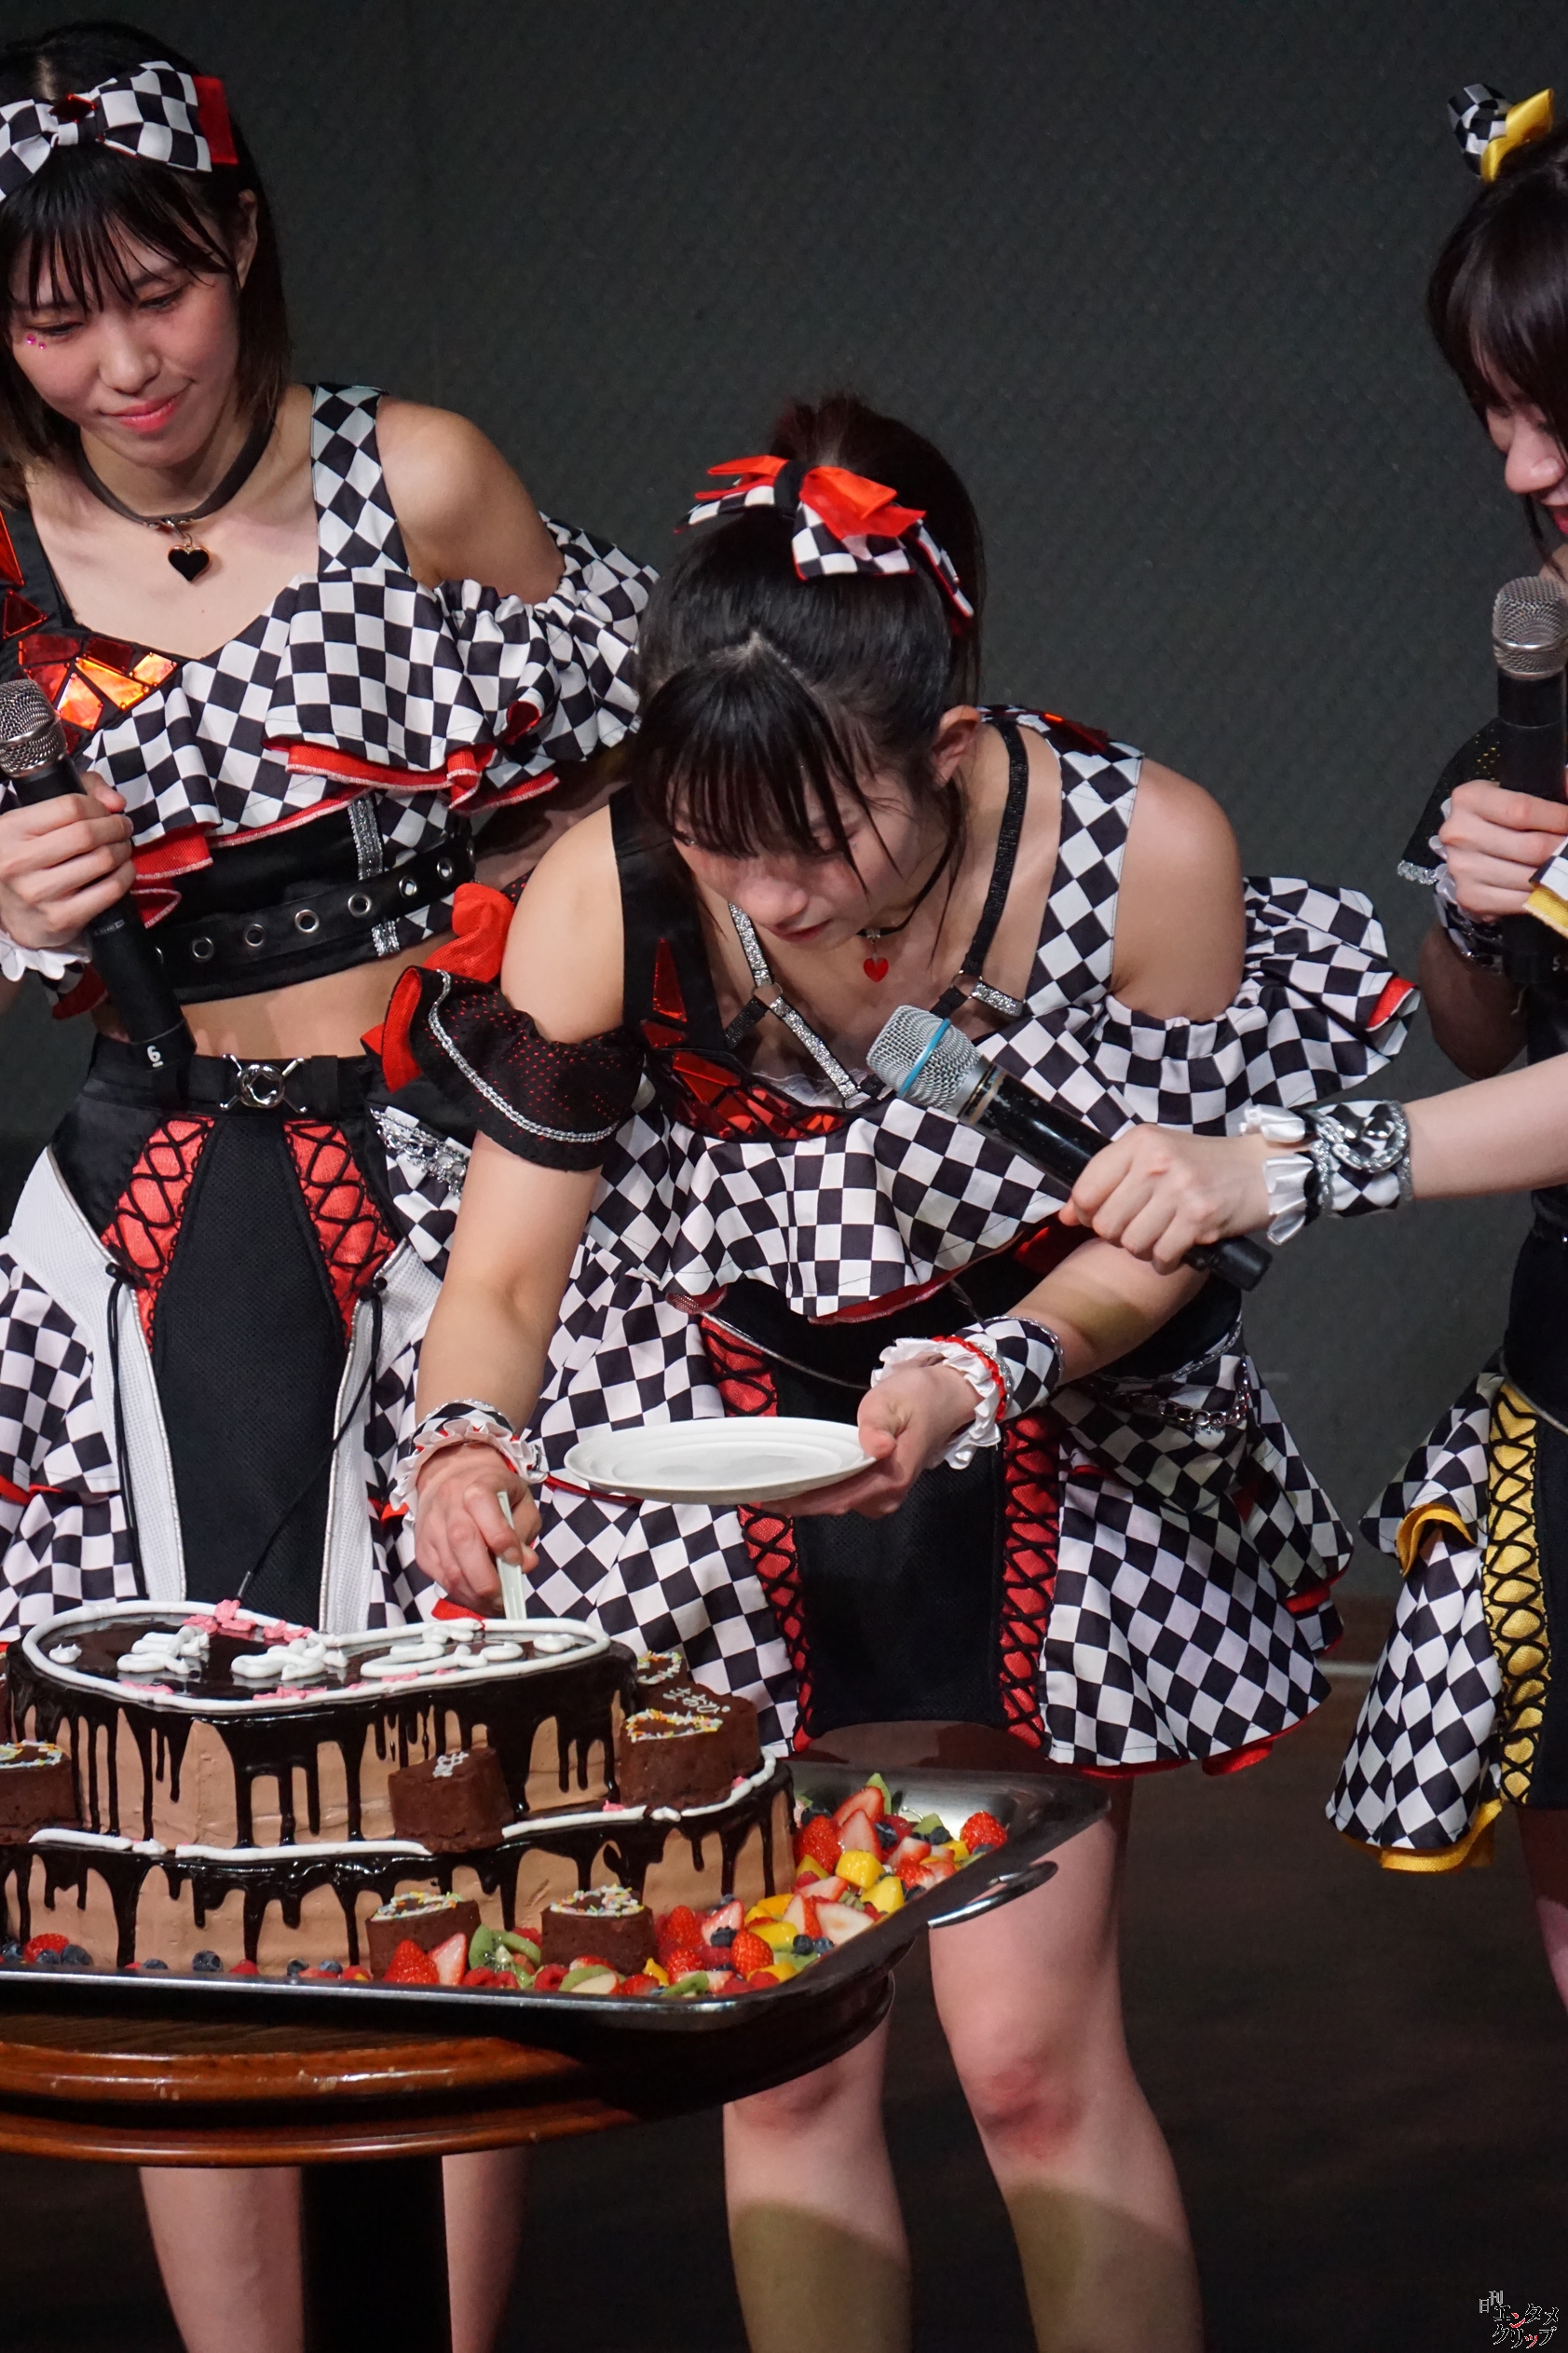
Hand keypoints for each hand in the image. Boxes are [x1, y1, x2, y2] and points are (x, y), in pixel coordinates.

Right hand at [0, 772, 133, 948]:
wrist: (10, 913)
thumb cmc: (27, 859)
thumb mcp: (36, 820)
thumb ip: (79, 793)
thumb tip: (116, 802)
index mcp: (10, 829)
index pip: (70, 807)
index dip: (98, 806)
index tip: (107, 811)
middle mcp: (19, 861)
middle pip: (87, 834)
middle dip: (116, 827)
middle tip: (123, 828)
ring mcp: (39, 893)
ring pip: (102, 860)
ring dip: (123, 850)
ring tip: (122, 847)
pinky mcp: (61, 918)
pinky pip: (110, 890)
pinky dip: (125, 876)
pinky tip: (122, 870)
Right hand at [412, 1440, 538, 1612]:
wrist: (454, 1479)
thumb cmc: (493, 1492)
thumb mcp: (519, 1500)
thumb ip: (525, 1530)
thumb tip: (524, 1564)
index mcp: (477, 1485)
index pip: (483, 1507)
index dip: (502, 1539)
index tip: (517, 1560)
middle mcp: (449, 1504)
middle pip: (462, 1542)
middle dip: (486, 1579)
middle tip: (505, 1598)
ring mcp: (431, 1527)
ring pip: (449, 1568)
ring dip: (474, 1594)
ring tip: (494, 1604)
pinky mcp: (422, 1549)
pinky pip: (439, 1578)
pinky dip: (460, 1594)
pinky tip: (476, 1598)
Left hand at [783, 1362, 975, 1519]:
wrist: (947, 1398)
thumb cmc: (917, 1397)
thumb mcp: (893, 1400)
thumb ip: (878, 1424)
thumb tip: (876, 1448)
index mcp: (889, 1478)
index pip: (836, 1498)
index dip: (800, 1502)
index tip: (767, 1499)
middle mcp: (886, 1497)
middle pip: (832, 1505)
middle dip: (796, 1502)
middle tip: (756, 1491)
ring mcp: (884, 1496)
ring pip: (837, 1502)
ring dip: (806, 1498)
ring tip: (770, 1486)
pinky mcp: (880, 1489)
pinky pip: (844, 1495)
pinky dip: (820, 1491)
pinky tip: (798, 1481)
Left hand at [1062, 1127, 1273, 1269]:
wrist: (1261, 1169)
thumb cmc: (1202, 1165)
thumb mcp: (1154, 1155)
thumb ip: (1110, 1179)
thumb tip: (1065, 1216)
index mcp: (1139, 1142)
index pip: (1086, 1189)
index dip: (1083, 1213)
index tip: (1094, 1218)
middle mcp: (1155, 1162)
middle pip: (1106, 1223)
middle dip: (1118, 1234)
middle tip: (1140, 1226)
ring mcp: (1179, 1189)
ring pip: (1132, 1244)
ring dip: (1145, 1249)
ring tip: (1162, 1235)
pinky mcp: (1199, 1217)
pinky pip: (1162, 1255)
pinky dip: (1166, 1260)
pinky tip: (1178, 1247)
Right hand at [1439, 777, 1567, 916]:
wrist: (1470, 845)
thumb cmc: (1499, 816)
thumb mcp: (1517, 791)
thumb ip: (1549, 788)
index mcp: (1469, 799)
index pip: (1521, 810)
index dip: (1556, 817)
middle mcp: (1459, 833)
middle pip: (1529, 846)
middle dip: (1562, 849)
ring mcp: (1461, 868)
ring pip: (1528, 876)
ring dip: (1554, 873)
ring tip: (1561, 866)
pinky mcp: (1469, 896)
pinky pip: (1518, 900)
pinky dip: (1540, 896)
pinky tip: (1545, 885)